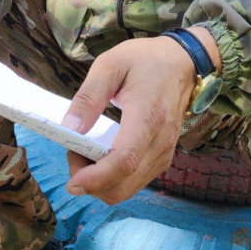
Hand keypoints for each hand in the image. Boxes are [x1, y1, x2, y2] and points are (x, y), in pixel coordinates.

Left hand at [61, 35, 201, 204]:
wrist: (181, 62)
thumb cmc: (145, 60)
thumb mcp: (110, 65)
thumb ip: (88, 97)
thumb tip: (68, 129)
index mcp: (147, 115)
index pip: (124, 160)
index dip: (96, 177)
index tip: (72, 181)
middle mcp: (160, 141)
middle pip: (123, 184)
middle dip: (91, 181)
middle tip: (74, 152)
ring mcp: (164, 153)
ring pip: (127, 189)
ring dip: (100, 182)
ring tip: (86, 151)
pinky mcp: (163, 158)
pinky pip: (135, 182)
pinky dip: (113, 179)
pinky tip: (101, 156)